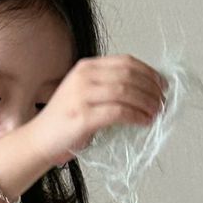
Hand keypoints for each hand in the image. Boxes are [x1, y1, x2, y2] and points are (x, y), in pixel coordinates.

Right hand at [0, 56, 167, 198]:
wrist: (39, 140)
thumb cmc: (64, 122)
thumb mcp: (84, 94)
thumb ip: (107, 87)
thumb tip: (144, 91)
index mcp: (86, 67)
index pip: (125, 62)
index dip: (149, 72)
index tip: (162, 85)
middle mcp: (84, 77)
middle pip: (129, 76)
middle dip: (151, 88)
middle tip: (163, 101)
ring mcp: (82, 96)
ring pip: (126, 92)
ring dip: (147, 103)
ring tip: (157, 113)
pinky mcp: (83, 116)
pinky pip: (119, 112)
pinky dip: (136, 116)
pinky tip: (145, 122)